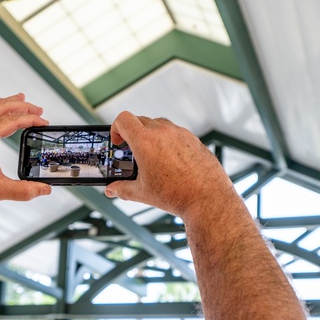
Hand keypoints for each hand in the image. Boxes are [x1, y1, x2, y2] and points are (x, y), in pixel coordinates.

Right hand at [105, 112, 236, 221]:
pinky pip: (176, 132)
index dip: (115, 128)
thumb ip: (122, 189)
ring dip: (150, 134)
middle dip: (132, 133)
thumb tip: (112, 190)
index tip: (118, 141)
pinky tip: (169, 159)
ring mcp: (180, 133)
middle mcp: (163, 132)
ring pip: (159, 124)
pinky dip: (168, 140)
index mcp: (146, 141)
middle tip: (132, 150)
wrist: (207, 199)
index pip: (123, 119)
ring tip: (151, 155)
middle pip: (140, 120)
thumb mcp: (143, 193)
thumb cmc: (177, 195)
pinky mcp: (193, 139)